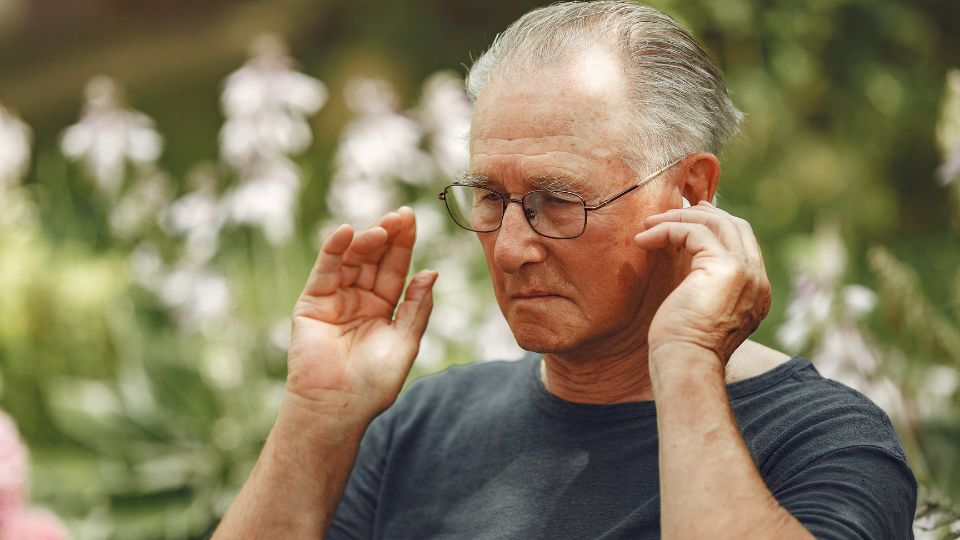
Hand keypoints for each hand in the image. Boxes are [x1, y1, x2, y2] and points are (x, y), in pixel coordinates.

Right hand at [286, 207, 436, 420]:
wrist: (338, 407)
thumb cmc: (374, 383)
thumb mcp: (406, 342)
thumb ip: (416, 307)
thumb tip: (431, 272)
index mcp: (384, 308)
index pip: (395, 268)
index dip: (403, 243)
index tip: (411, 218)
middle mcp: (359, 299)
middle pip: (374, 258)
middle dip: (386, 235)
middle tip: (399, 216)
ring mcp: (335, 299)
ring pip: (350, 260)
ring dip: (364, 241)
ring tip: (380, 229)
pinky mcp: (312, 303)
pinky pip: (324, 271)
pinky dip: (332, 250)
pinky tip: (346, 233)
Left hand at [633, 201, 770, 365]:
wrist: (686, 366)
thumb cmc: (683, 349)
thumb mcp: (701, 312)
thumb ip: (704, 286)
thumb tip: (687, 266)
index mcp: (757, 292)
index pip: (743, 243)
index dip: (715, 225)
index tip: (687, 220)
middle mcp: (759, 280)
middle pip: (735, 226)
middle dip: (701, 214)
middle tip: (670, 211)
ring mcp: (747, 272)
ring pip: (717, 222)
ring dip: (679, 218)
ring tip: (648, 225)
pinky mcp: (726, 267)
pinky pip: (694, 232)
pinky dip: (667, 229)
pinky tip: (643, 240)